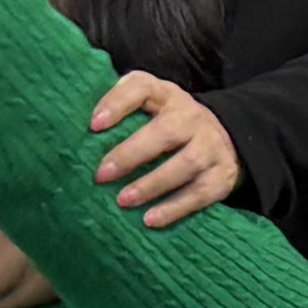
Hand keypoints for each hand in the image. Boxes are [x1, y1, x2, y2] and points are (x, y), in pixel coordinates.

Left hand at [88, 73, 240, 226]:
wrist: (225, 138)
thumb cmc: (170, 122)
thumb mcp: (151, 104)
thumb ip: (121, 106)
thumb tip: (82, 127)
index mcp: (167, 95)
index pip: (143, 87)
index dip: (118, 103)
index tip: (93, 125)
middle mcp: (192, 116)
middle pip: (166, 131)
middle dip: (131, 154)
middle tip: (101, 175)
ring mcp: (211, 146)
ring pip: (186, 164)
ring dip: (152, 184)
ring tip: (122, 201)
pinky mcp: (222, 175)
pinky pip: (200, 193)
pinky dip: (175, 208)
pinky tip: (150, 220)